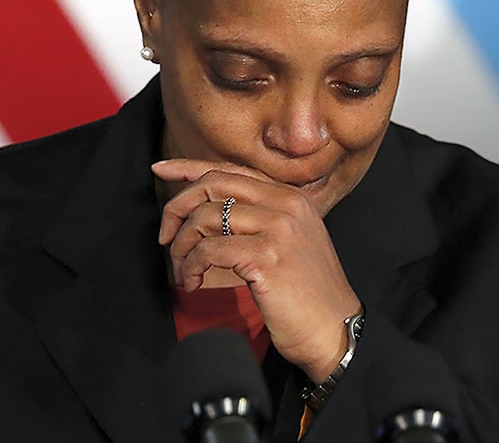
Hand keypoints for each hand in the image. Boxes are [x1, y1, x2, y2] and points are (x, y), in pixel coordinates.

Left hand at [154, 158, 361, 382]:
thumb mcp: (289, 244)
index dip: (191, 167)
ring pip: (205, 217)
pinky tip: (192, 282)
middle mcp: (287, 205)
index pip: (232, 170)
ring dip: (181, 246)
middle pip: (213, 185)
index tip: (161, 169)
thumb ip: (259, 219)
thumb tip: (207, 209)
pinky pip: (208, 250)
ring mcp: (279, 229)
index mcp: (292, 197)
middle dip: (177, 207)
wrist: (336, 331)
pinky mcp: (266, 257)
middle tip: (165, 236)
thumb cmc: (307, 295)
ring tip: (183, 270)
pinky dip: (191, 265)